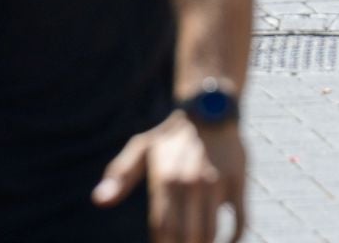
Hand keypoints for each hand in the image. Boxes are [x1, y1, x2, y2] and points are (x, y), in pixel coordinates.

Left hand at [94, 112, 245, 242]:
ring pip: (211, 233)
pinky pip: (240, 222)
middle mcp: (190, 183)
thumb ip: (120, 176)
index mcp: (165, 179)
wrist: (209, 109)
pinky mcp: (238, 183)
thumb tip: (98, 201)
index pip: (162, 229)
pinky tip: (226, 242)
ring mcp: (216, 184)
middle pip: (186, 237)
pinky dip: (233, 239)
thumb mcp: (141, 149)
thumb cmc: (171, 137)